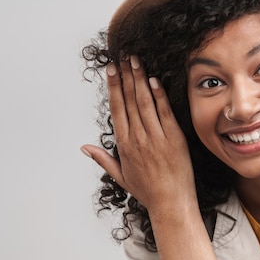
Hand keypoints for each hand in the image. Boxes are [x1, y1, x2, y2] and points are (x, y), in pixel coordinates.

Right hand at [81, 56, 195, 212]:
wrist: (171, 203)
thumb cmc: (147, 191)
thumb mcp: (120, 176)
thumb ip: (102, 159)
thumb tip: (83, 147)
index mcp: (124, 145)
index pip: (116, 109)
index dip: (113, 87)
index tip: (111, 70)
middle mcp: (138, 139)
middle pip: (129, 101)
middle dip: (125, 76)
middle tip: (123, 56)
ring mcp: (157, 138)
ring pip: (145, 103)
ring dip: (140, 80)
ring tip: (136, 61)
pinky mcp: (175, 139)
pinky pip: (165, 113)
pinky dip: (160, 96)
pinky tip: (155, 80)